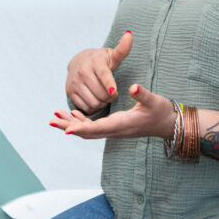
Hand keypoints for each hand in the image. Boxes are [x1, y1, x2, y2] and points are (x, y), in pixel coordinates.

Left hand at [51, 83, 174, 139]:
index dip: (81, 128)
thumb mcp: (154, 101)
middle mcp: (114, 130)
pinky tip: (72, 113)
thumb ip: (143, 95)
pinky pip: (93, 126)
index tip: (66, 130)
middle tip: (51, 120)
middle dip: (68, 126)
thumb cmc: (161, 112)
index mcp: (122, 124)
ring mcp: (113, 130)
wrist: (167, 124)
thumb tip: (133, 87)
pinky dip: (80, 121)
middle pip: (87, 131)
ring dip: (71, 124)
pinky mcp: (114, 126)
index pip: (98, 128)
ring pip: (88, 130)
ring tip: (54, 117)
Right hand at [65, 31, 133, 114]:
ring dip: (102, 103)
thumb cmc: (101, 61)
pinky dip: (93, 107)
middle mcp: (83, 71)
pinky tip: (95, 100)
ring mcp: (74, 82)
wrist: (79, 62)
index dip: (110, 85)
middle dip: (111, 97)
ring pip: (94, 102)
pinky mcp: (69, 91)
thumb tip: (129, 34)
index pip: (104, 76)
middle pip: (102, 94)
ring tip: (104, 97)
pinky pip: (85, 107)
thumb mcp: (112, 56)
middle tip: (112, 94)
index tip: (114, 92)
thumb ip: (122, 49)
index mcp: (95, 62)